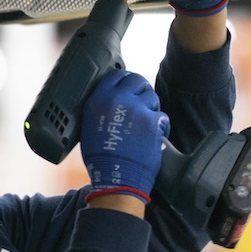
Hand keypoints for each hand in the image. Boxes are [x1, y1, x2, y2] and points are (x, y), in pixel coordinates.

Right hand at [80, 70, 169, 204]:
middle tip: (140, 102)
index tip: (127, 86)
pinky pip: (162, 115)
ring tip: (145, 121)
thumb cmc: (101, 157)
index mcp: (98, 100)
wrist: (117, 176)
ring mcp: (137, 108)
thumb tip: (110, 99)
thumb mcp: (89, 127)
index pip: (115, 76)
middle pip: (136, 80)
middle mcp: (117, 99)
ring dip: (151, 106)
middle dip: (141, 90)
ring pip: (151, 96)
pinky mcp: (153, 120)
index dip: (123, 80)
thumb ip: (100, 108)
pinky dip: (159, 124)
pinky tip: (152, 135)